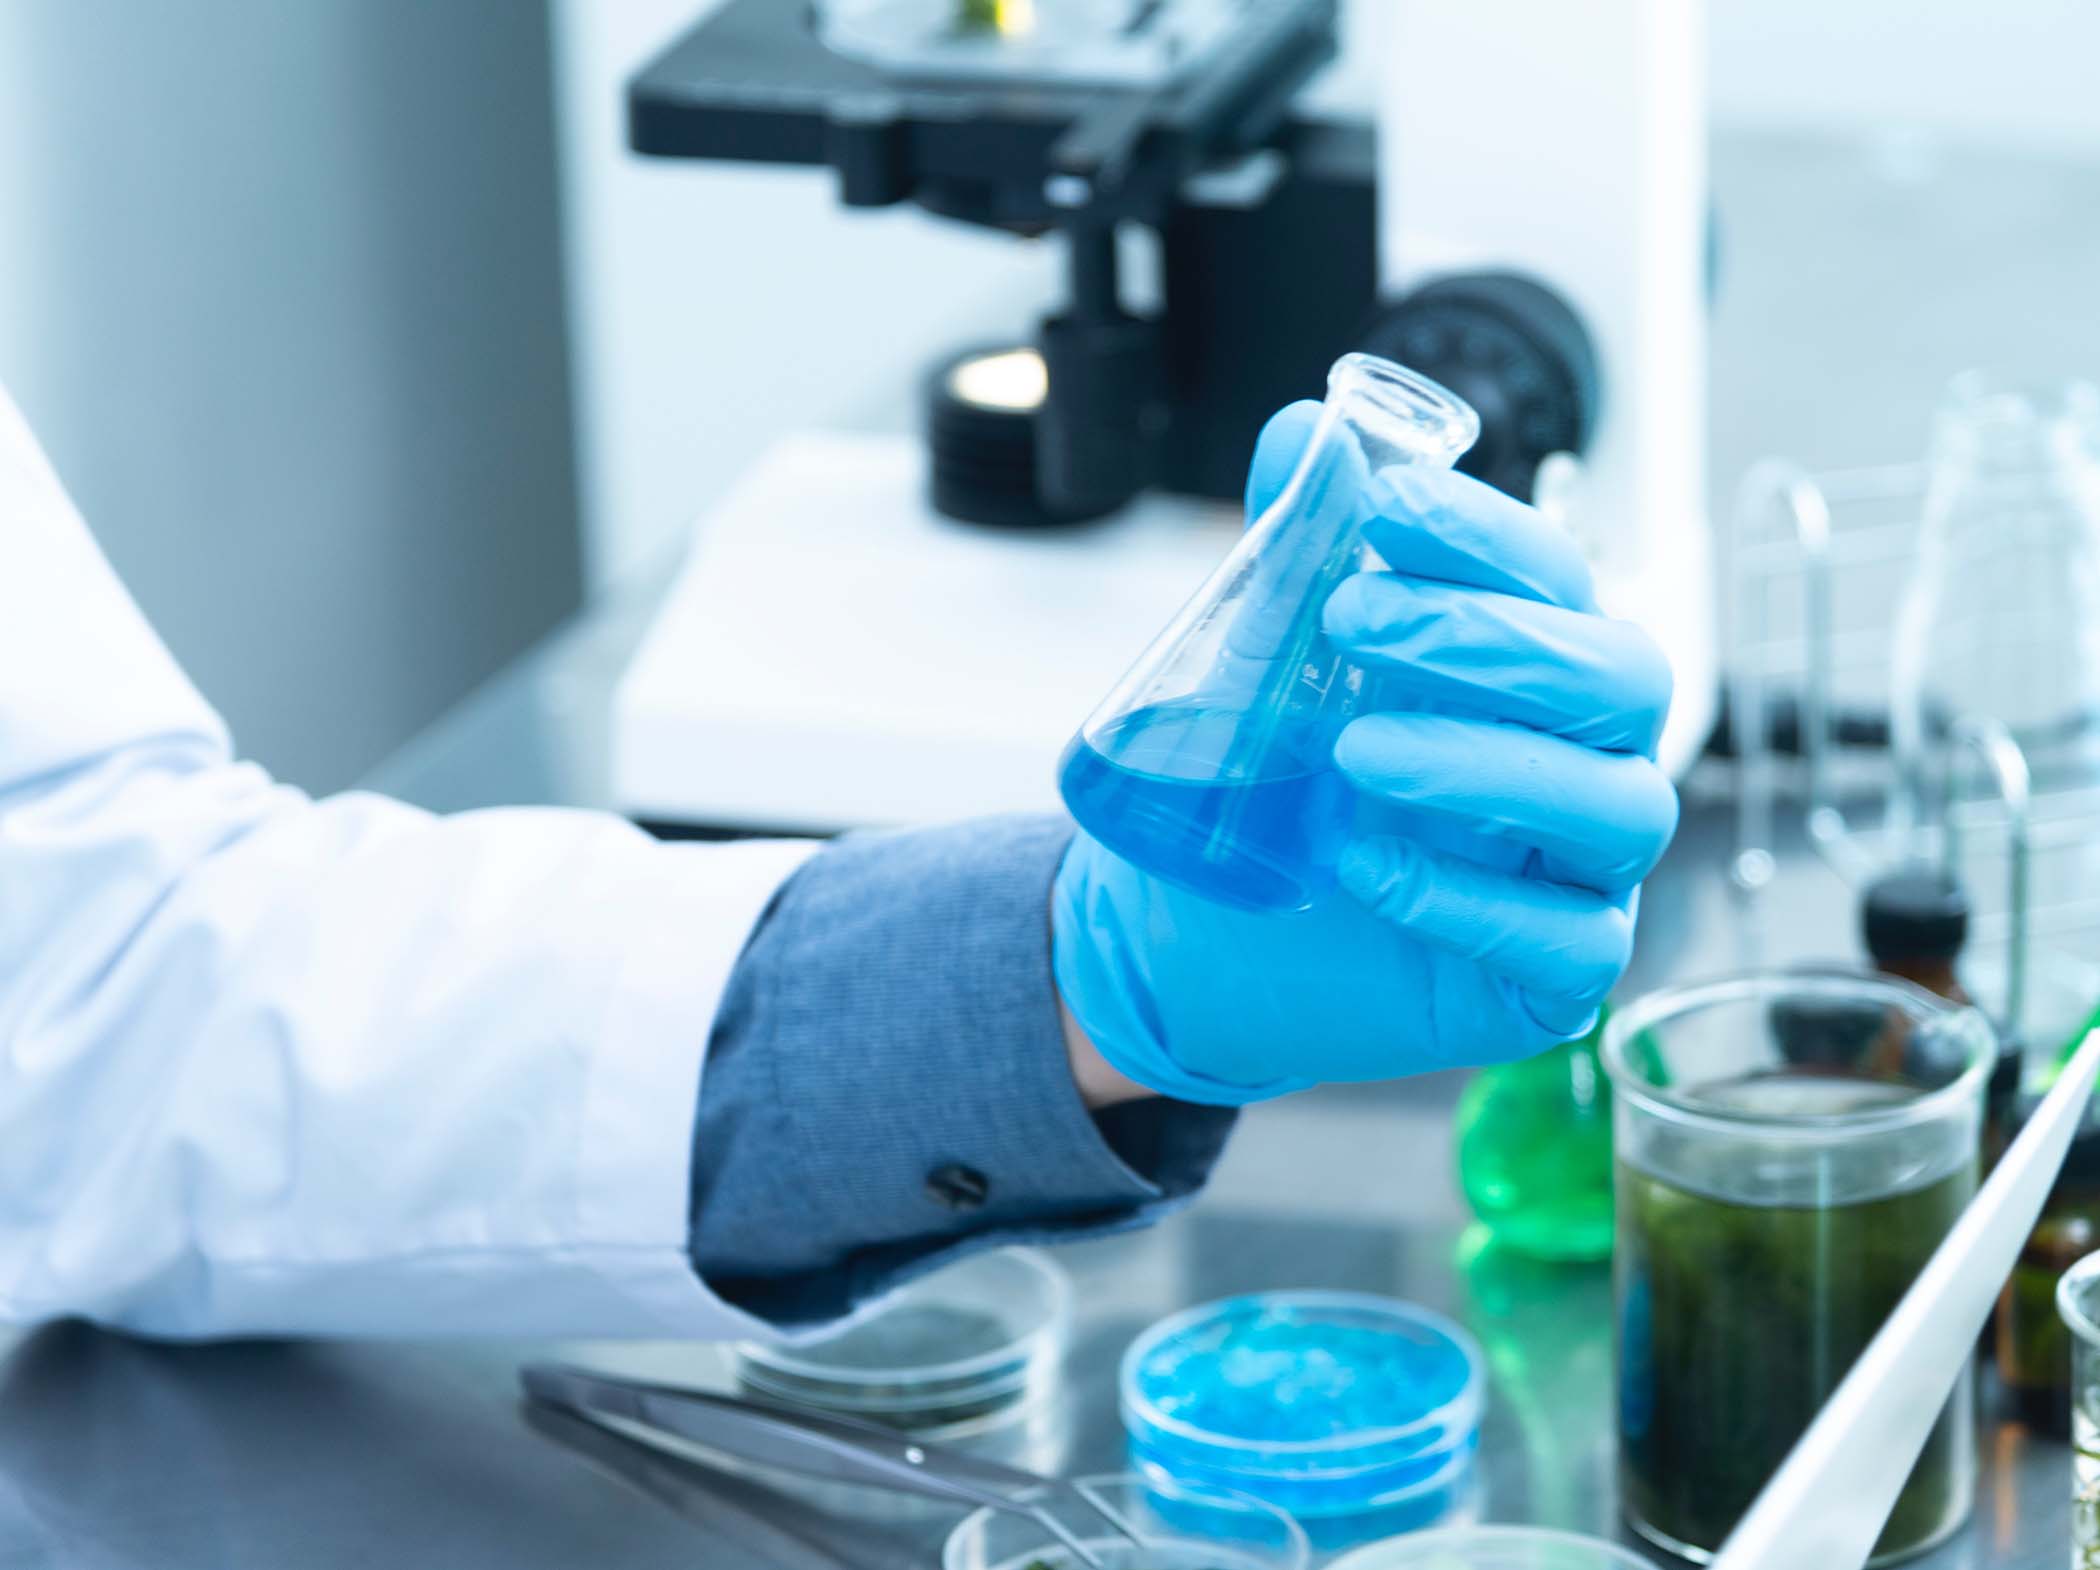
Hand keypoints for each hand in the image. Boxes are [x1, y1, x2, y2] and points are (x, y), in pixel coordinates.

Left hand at [1051, 403, 1678, 1106]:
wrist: (1200, 940)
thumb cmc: (1271, 793)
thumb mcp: (1265, 667)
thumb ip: (1293, 553)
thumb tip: (1302, 430)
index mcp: (1531, 670)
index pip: (1560, 579)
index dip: (1486, 534)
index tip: (1383, 506)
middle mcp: (1580, 761)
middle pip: (1624, 679)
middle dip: (1491, 638)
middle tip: (1352, 625)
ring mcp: (1579, 875)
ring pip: (1618, 807)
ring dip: (1485, 764)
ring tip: (1352, 752)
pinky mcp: (1551, 980)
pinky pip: (1570, 943)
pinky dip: (1470, 900)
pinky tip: (1365, 868)